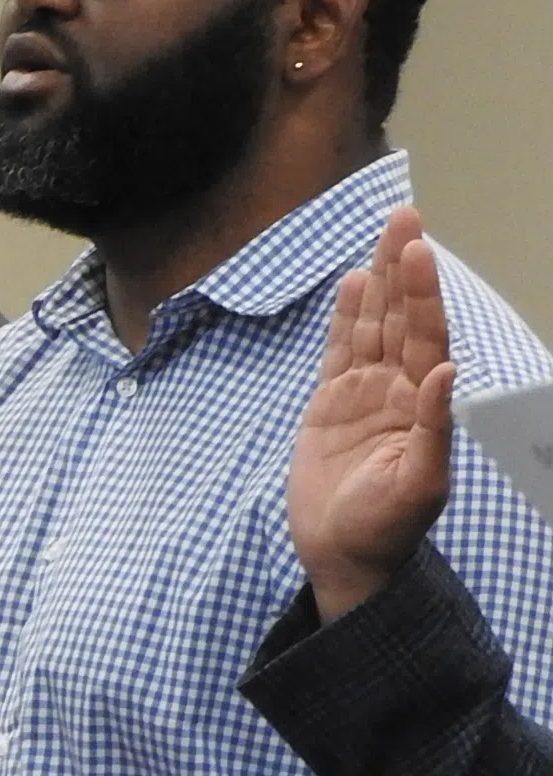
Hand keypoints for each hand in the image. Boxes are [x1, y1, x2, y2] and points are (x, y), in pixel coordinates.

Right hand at [289, 208, 456, 620]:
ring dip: (377, 281)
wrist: (345, 557)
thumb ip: (434, 428)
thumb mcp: (419, 484)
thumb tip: (445, 374)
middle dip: (403, 268)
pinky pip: (339, 352)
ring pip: (371, 325)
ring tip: (385, 234)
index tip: (418, 252)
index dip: (422, 294)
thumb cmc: (387, 529)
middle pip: (400, 317)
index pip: (426, 335)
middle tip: (405, 218)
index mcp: (422, 404)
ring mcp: (363, 394)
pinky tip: (352, 284)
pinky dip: (345, 318)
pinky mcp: (330, 406)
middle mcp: (397, 389)